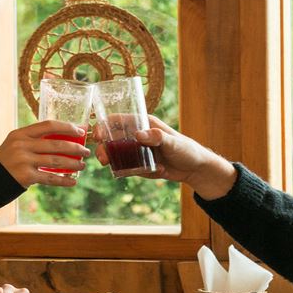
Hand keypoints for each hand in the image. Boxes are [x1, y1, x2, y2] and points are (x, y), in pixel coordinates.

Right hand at [0, 120, 89, 187]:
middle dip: (75, 148)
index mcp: (21, 133)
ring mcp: (24, 161)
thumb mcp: (16, 143)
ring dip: (73, 164)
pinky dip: (64, 180)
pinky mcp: (26, 176)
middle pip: (56, 144)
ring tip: (82, 165)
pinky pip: (50, 177)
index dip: (67, 127)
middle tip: (86, 151)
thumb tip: (64, 138)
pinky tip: (73, 181)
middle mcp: (22, 145)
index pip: (48, 125)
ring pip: (56, 161)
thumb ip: (34, 139)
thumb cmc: (8, 159)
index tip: (80, 131)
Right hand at [95, 116, 236, 198]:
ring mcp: (136, 151)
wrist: (194, 169)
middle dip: (103, 146)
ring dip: (109, 158)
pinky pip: (125, 167)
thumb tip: (139, 134)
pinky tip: (142, 173)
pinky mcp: (138, 165)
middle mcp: (137, 136)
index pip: (119, 120)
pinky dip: (126, 170)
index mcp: (143, 124)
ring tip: (108, 165)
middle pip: (112, 138)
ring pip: (115, 153)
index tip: (98, 134)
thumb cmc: (186, 149)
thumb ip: (157, 137)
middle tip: (102, 157)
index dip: (104, 124)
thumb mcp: (173, 142)